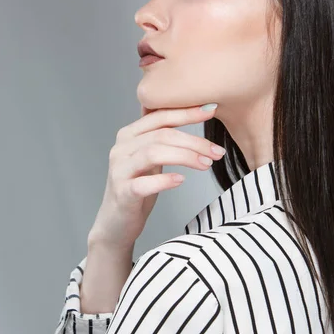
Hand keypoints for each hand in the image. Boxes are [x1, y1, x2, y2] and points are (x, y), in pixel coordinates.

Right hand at [88, 104, 225, 248]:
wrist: (116, 223)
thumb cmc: (137, 187)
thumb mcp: (150, 157)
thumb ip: (163, 137)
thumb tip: (196, 113)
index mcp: (129, 134)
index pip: (160, 116)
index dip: (187, 112)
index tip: (211, 110)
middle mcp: (121, 148)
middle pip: (161, 135)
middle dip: (194, 141)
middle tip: (217, 151)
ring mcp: (119, 170)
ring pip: (153, 153)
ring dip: (185, 157)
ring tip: (206, 164)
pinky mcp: (122, 193)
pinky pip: (143, 183)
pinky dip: (164, 180)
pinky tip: (181, 180)